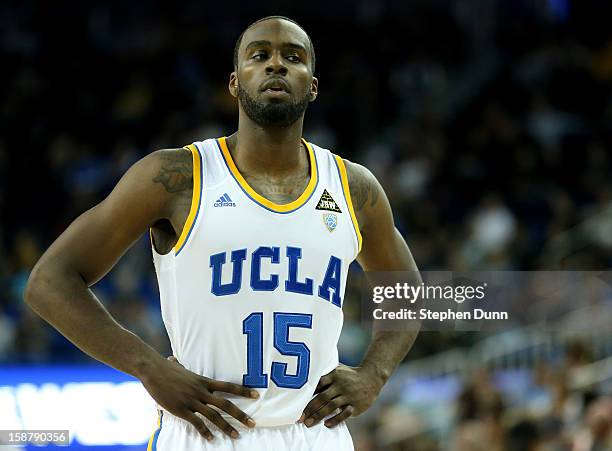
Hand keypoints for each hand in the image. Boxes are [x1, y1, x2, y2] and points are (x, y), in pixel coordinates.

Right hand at [139, 354, 257, 440]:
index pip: (229, 386)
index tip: (257, 395)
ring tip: (236, 435)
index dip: (244, 391)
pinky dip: (205, 431)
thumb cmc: (165, 368)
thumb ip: (180, 366)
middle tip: (253, 423)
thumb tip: (174, 359)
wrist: (153, 370)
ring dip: (226, 427)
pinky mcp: (181, 409)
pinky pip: (197, 422)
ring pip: (214, 415)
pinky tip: (212, 439)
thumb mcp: (178, 366)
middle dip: (241, 415)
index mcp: (204, 381)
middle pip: (226, 404)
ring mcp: (192, 400)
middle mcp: (201, 391)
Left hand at [300, 364, 383, 427]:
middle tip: (299, 418)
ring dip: (319, 416)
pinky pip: (345, 413)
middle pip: (322, 397)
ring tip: (309, 423)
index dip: (307, 393)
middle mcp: (341, 385)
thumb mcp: (338, 370)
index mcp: (334, 375)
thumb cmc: (349, 375)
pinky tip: (327, 425)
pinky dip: (336, 419)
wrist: (371, 378)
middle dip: (310, 408)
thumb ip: (324, 374)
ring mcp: (349, 395)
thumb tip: (305, 380)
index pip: (318, 383)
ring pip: (332, 406)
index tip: (296, 402)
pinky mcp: (356, 405)